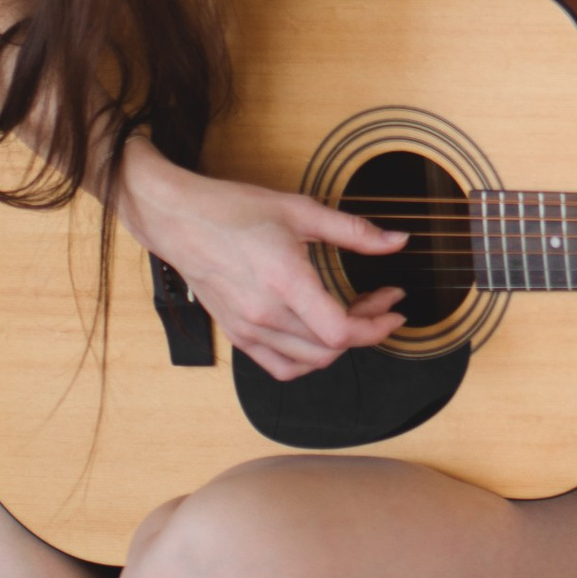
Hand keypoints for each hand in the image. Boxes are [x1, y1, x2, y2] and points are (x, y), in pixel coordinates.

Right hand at [117, 141, 408, 383]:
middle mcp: (266, 313)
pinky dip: (307, 361)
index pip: (341, 331)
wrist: (179, 219)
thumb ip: (354, 231)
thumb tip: (398, 241)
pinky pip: (280, 367)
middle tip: (376, 299)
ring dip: (339, 345)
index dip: (377, 326)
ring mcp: (249, 329)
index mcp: (285, 281)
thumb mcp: (301, 210)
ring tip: (350, 315)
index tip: (394, 306)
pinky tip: (317, 336)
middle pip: (331, 348)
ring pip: (309, 362)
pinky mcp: (237, 334)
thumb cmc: (233, 210)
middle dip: (366, 328)